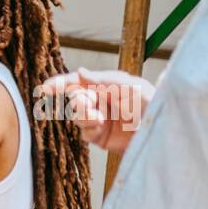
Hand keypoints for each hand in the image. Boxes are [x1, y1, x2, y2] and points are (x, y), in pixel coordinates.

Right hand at [38, 68, 154, 152]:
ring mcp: (99, 119)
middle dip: (78, 102)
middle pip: (75, 99)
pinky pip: (84, 132)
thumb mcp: (129, 86)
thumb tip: (80, 72)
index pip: (78, 82)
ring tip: (99, 118)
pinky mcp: (100, 137)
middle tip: (89, 104)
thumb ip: (103, 81)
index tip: (45, 88)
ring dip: (84, 115)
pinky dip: (89, 128)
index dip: (60, 84)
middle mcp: (100, 101)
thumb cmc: (151, 103)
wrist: (162, 130)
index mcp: (106, 85)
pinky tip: (100, 126)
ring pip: (77, 116)